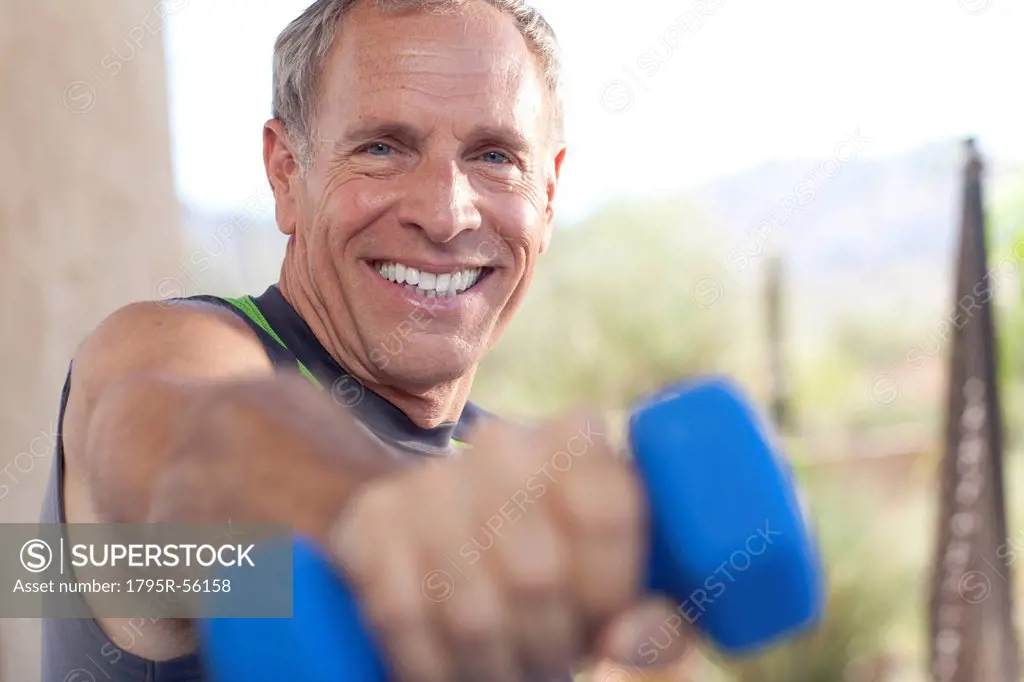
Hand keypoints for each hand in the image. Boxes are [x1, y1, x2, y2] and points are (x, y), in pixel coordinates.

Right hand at [329, 412, 691, 681]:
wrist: (456, 550)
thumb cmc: (565, 583)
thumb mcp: (623, 597)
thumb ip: (656, 623)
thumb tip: (625, 642)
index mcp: (578, 441)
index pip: (605, 510)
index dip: (607, 590)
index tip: (602, 627)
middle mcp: (502, 442)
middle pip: (536, 572)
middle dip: (546, 646)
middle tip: (548, 666)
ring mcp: (430, 478)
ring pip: (468, 606)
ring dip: (489, 666)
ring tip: (502, 672)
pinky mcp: (370, 520)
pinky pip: (399, 614)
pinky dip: (426, 665)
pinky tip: (442, 674)